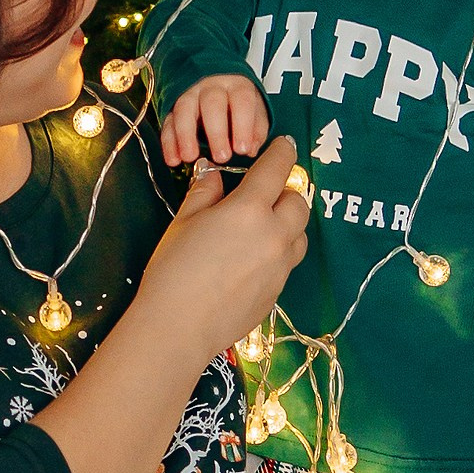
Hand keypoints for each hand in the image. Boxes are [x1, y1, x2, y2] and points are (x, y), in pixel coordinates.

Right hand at [137, 135, 308, 361]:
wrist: (178, 328)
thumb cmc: (173, 270)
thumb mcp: (184, 222)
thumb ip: (205, 192)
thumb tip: (215, 175)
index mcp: (249, 210)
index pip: (277, 169)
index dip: (282, 151)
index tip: (284, 144)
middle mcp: (274, 235)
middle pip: (299, 203)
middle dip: (284, 194)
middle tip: (260, 197)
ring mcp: (281, 267)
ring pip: (300, 235)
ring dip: (286, 225)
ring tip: (259, 230)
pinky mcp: (278, 291)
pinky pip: (287, 263)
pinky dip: (277, 253)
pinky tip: (249, 262)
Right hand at [161, 75, 268, 166]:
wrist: (216, 83)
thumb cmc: (237, 102)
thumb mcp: (255, 111)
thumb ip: (256, 130)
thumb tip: (251, 148)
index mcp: (237, 85)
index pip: (241, 100)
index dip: (243, 125)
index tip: (242, 149)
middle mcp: (212, 87)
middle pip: (212, 104)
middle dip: (216, 132)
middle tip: (222, 156)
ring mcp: (190, 95)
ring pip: (184, 110)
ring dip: (186, 135)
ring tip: (190, 157)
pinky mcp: (173, 107)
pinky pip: (168, 123)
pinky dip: (168, 143)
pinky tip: (173, 159)